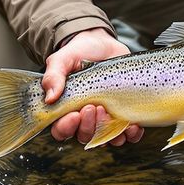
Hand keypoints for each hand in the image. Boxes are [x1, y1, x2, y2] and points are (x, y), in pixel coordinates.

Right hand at [43, 28, 143, 146]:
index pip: (61, 130)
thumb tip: (50, 98)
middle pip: (84, 136)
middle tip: (94, 107)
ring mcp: (105, 118)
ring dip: (109, 134)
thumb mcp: (63, 60)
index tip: (75, 114)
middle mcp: (85, 118)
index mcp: (66, 109)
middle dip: (89, 125)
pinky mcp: (124, 115)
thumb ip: (53, 76)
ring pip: (106, 139)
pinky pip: (128, 135)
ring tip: (110, 113)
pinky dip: (131, 135)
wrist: (103, 45)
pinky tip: (133, 126)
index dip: (66, 128)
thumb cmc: (80, 53)